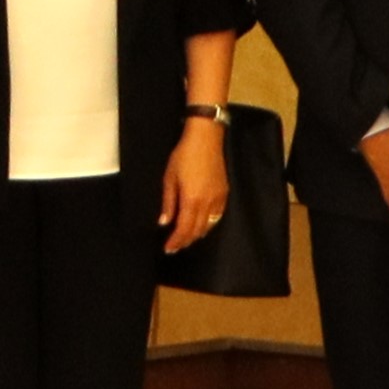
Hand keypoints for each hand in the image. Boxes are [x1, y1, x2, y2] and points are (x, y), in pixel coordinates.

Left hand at [159, 116, 225, 253]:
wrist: (206, 139)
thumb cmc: (184, 156)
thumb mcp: (170, 178)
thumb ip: (168, 203)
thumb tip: (164, 222)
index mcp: (191, 200)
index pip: (184, 229)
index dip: (176, 241)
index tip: (168, 249)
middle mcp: (207, 203)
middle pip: (197, 230)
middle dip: (185, 241)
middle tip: (175, 247)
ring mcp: (218, 199)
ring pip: (208, 226)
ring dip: (197, 235)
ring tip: (186, 239)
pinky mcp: (224, 193)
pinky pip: (217, 216)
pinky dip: (208, 225)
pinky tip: (202, 225)